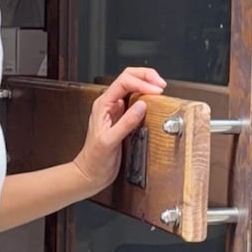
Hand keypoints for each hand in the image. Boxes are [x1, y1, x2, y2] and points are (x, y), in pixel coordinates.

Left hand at [73, 68, 167, 193]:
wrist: (90, 174)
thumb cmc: (94, 160)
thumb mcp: (109, 142)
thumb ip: (125, 123)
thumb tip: (141, 106)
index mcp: (103, 105)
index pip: (124, 82)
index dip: (142, 83)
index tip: (155, 91)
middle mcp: (108, 104)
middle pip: (128, 77)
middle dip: (146, 77)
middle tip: (160, 84)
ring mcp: (115, 110)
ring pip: (132, 86)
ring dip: (146, 84)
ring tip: (159, 89)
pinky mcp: (121, 118)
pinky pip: (135, 100)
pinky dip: (146, 96)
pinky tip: (152, 100)